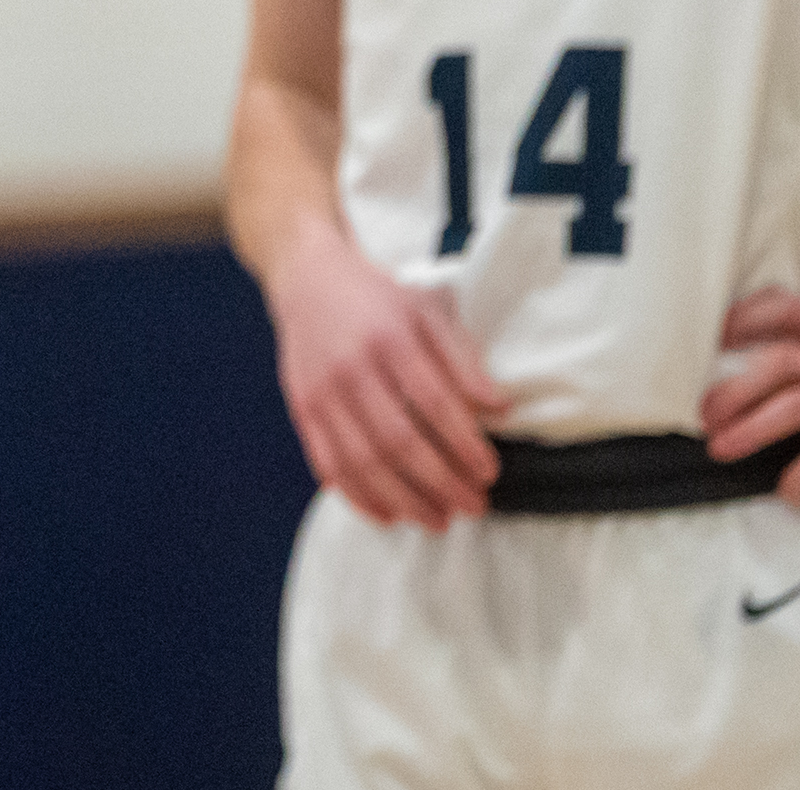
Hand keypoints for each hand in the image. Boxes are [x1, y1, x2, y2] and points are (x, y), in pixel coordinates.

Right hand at [266, 230, 508, 530]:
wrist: (307, 279)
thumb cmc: (375, 298)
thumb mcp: (425, 311)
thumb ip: (461, 359)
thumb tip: (499, 408)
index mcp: (389, 339)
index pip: (434, 402)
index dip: (464, 443)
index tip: (490, 472)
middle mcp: (352, 369)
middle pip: (398, 441)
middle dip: (440, 482)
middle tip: (473, 506)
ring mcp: (321, 393)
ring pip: (363, 462)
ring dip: (404, 499)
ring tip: (438, 520)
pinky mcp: (301, 409)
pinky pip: (329, 464)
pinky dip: (359, 496)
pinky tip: (389, 514)